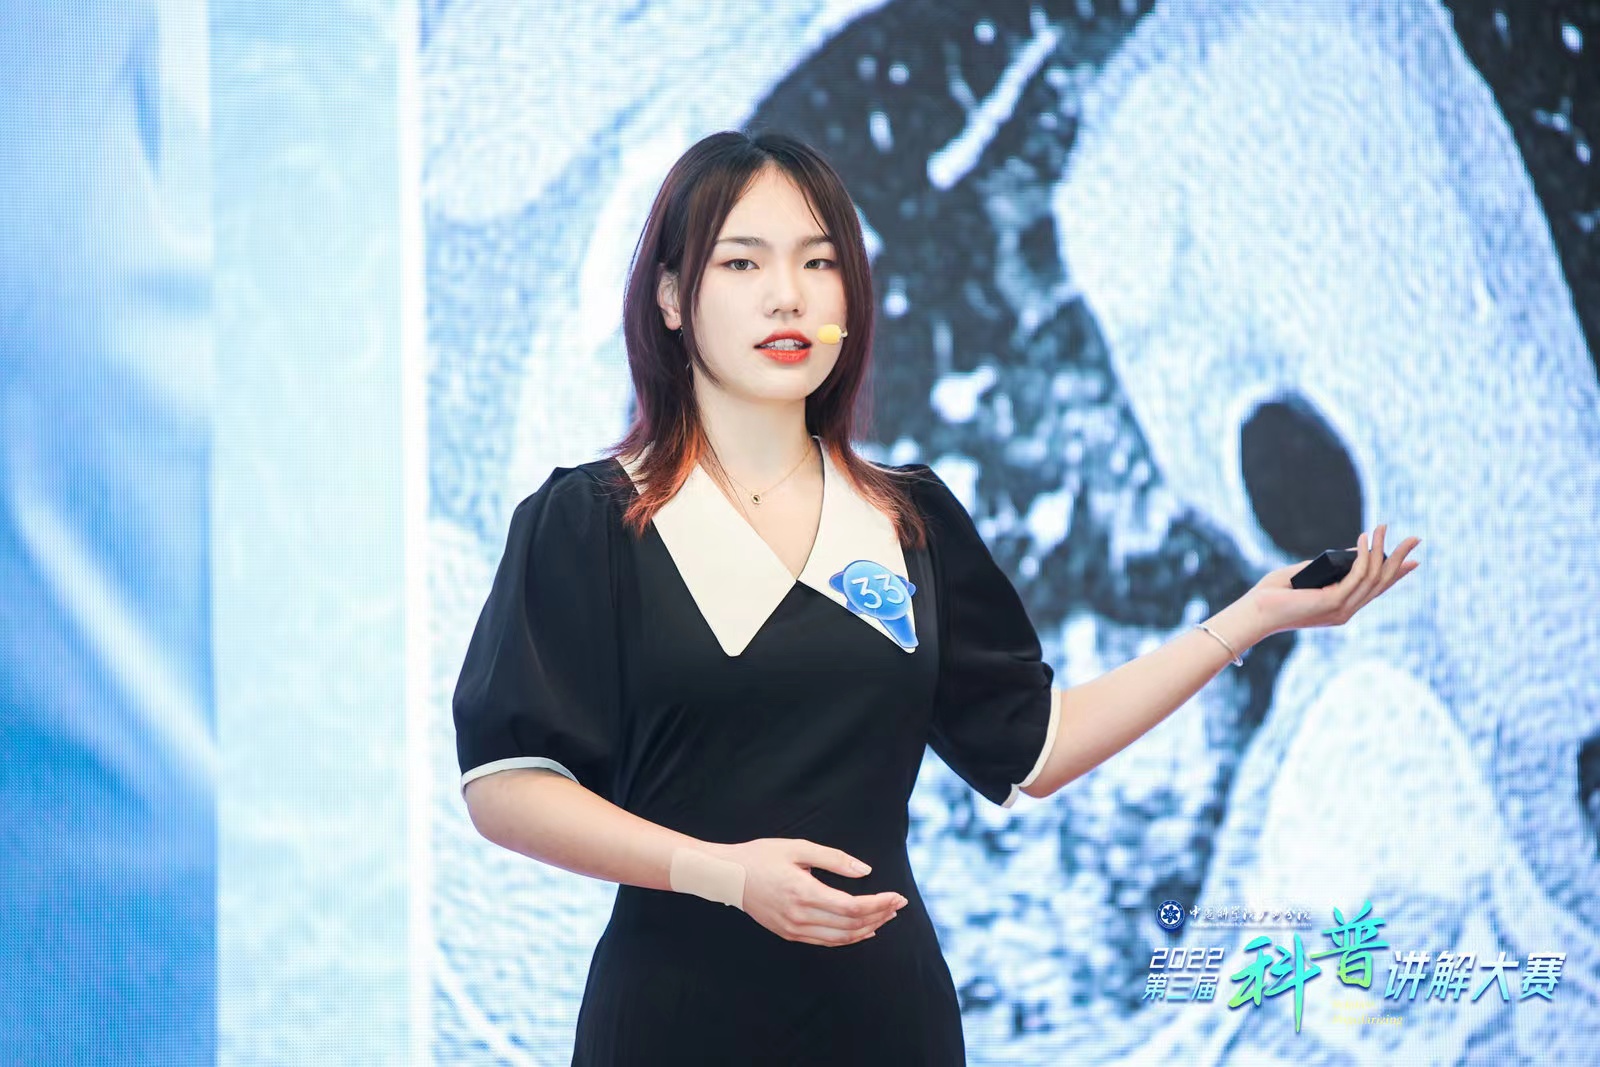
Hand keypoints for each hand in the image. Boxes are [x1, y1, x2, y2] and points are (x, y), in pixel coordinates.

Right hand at [710, 838, 905, 947]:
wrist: (728, 876)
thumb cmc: (761, 856)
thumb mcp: (798, 848)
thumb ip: (834, 859)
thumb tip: (865, 871)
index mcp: (803, 892)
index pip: (852, 907)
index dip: (879, 903)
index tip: (897, 896)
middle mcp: (799, 916)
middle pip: (850, 924)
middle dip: (879, 915)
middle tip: (898, 905)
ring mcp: (793, 928)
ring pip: (840, 938)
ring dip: (867, 928)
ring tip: (886, 916)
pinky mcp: (789, 933)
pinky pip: (826, 941)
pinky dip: (848, 937)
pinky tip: (862, 929)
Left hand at [1245, 524, 1421, 637]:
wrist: (1254, 613)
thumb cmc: (1272, 594)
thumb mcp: (1306, 576)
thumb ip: (1326, 567)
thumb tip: (1347, 550)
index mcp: (1341, 607)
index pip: (1375, 590)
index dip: (1395, 574)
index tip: (1413, 560)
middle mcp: (1346, 611)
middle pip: (1382, 583)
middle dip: (1399, 559)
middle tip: (1415, 539)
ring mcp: (1341, 609)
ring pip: (1373, 578)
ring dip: (1382, 550)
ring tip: (1383, 528)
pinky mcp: (1332, 602)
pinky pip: (1357, 576)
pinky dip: (1363, 556)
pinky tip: (1363, 540)